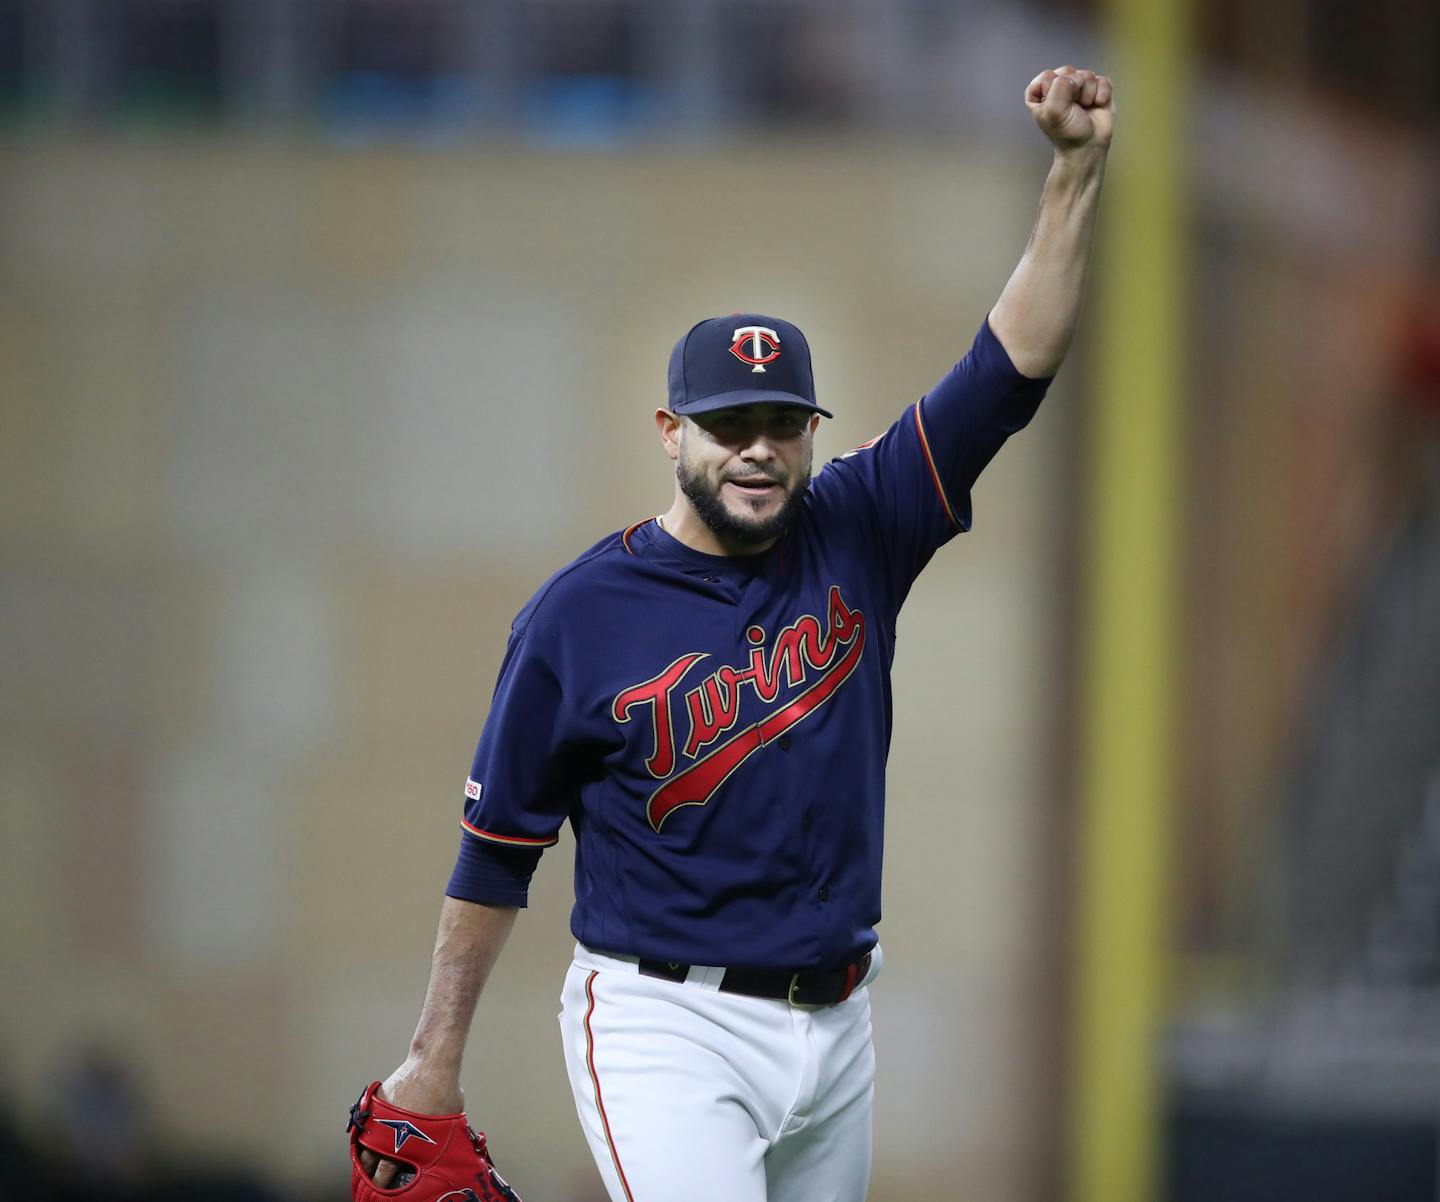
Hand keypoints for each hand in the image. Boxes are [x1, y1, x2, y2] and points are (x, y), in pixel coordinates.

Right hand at [357, 1062, 464, 1188]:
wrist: (431, 1064)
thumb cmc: (444, 1092)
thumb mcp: (448, 1122)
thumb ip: (439, 1138)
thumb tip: (445, 1147)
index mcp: (406, 1145)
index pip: (386, 1174)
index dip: (382, 1185)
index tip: (382, 1191)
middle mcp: (389, 1134)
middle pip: (371, 1163)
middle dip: (369, 1175)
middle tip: (370, 1183)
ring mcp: (379, 1118)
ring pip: (364, 1144)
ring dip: (364, 1155)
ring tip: (364, 1166)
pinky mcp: (376, 1102)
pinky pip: (366, 1123)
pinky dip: (365, 1132)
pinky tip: (367, 1139)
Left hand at [1026, 66, 1113, 151]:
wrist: (1088, 147)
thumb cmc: (1067, 132)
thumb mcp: (1053, 111)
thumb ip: (1060, 86)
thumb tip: (1076, 77)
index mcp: (1040, 93)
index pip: (1047, 76)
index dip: (1055, 91)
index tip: (1056, 108)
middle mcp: (1059, 86)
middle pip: (1068, 72)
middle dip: (1073, 90)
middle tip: (1072, 108)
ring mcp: (1079, 86)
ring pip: (1086, 75)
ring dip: (1087, 95)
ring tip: (1084, 109)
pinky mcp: (1097, 88)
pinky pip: (1102, 80)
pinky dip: (1102, 94)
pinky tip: (1097, 106)